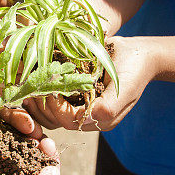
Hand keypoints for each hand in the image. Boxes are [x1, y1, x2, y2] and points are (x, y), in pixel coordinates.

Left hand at [23, 36, 156, 130]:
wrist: (141, 53)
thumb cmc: (134, 70)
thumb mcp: (125, 89)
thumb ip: (108, 107)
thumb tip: (89, 117)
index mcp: (100, 119)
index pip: (68, 121)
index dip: (54, 108)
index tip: (48, 88)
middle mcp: (88, 115)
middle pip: (57, 120)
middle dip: (42, 104)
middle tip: (33, 85)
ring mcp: (82, 102)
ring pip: (53, 110)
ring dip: (40, 97)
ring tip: (32, 81)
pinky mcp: (77, 90)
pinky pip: (55, 95)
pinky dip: (45, 87)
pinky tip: (38, 75)